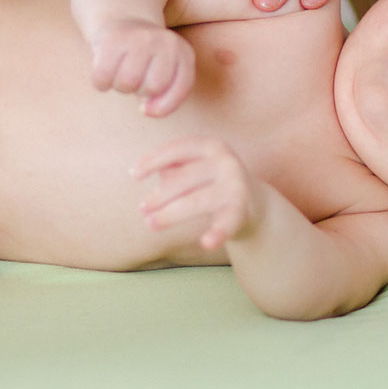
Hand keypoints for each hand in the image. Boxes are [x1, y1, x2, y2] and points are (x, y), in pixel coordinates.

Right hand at [89, 19, 196, 116]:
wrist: (124, 21)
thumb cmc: (147, 60)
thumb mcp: (166, 74)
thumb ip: (165, 97)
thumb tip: (146, 109)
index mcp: (183, 52)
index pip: (180, 88)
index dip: (164, 106)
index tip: (147, 107)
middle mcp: (164, 41)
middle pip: (152, 88)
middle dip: (139, 90)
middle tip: (135, 76)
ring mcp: (140, 37)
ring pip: (127, 83)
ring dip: (119, 86)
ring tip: (121, 71)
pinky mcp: (113, 38)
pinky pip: (103, 77)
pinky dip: (101, 83)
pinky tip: (105, 70)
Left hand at [132, 137, 264, 250]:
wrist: (254, 204)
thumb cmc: (211, 182)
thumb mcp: (194, 168)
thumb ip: (171, 168)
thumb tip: (143, 170)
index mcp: (211, 146)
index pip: (178, 149)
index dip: (154, 160)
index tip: (133, 175)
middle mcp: (226, 162)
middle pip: (184, 178)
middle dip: (160, 195)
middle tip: (142, 208)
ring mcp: (236, 186)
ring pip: (196, 202)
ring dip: (170, 214)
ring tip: (151, 224)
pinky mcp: (242, 211)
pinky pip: (226, 223)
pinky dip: (217, 233)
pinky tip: (206, 243)